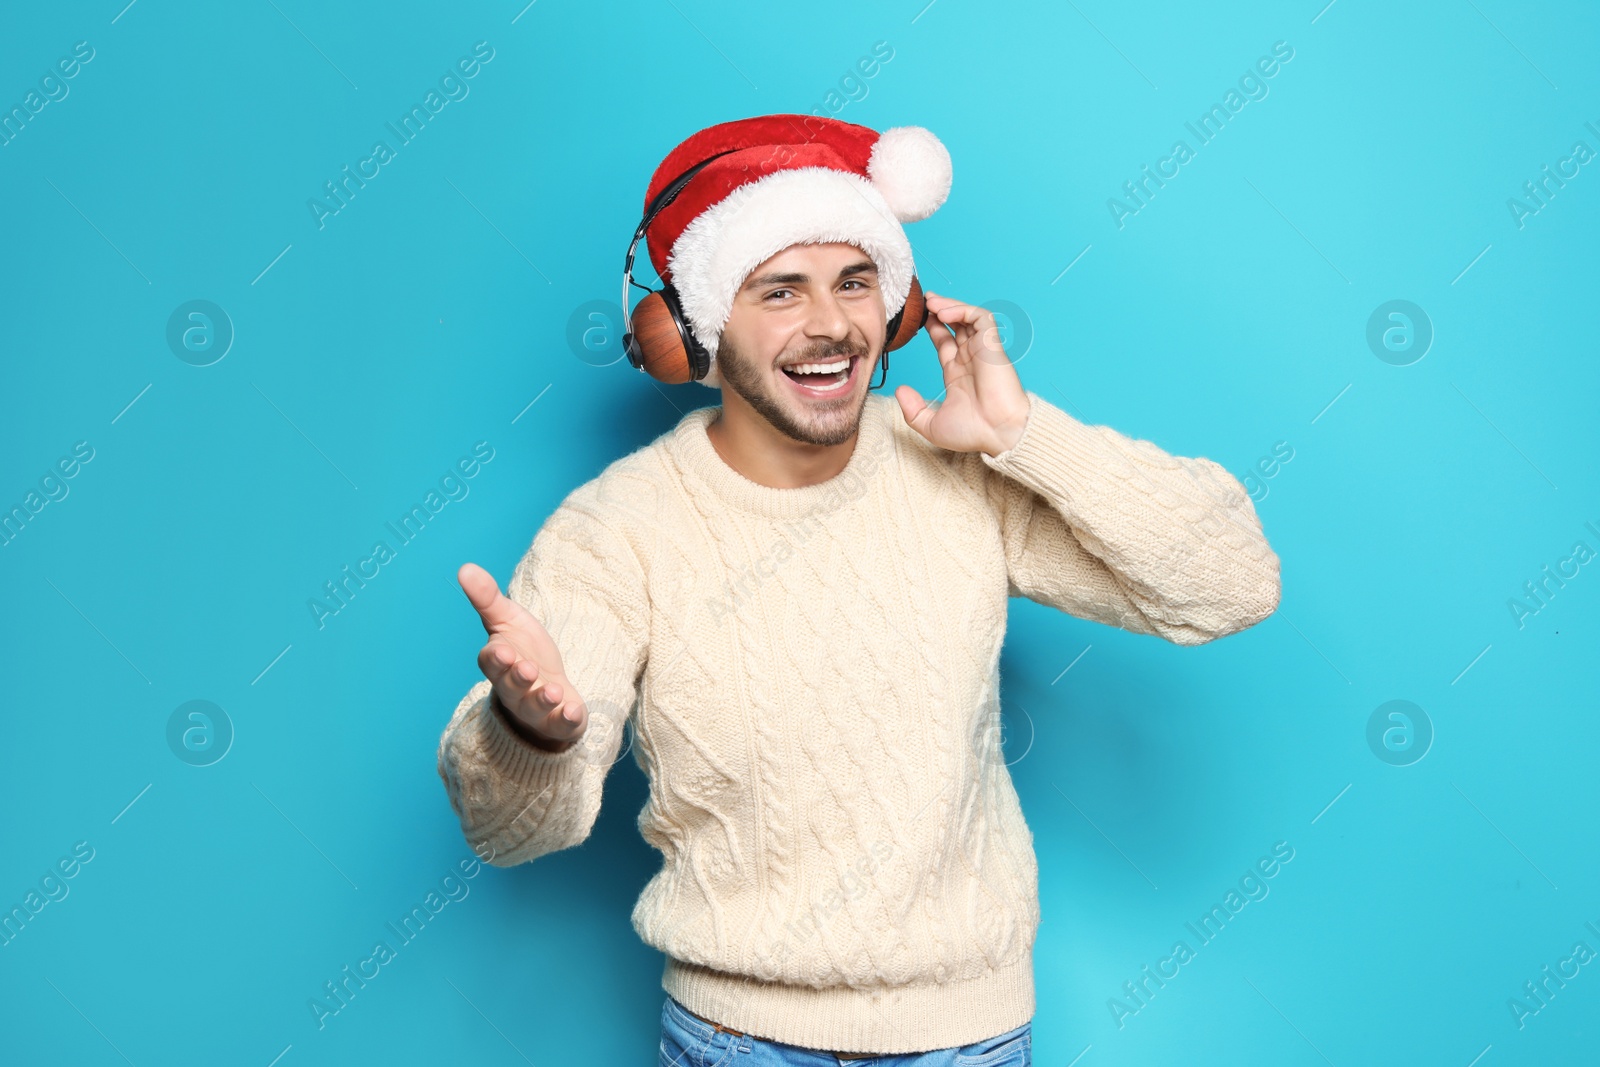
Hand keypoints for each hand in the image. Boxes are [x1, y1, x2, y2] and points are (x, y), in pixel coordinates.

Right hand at [459, 562, 585, 751]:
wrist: (550, 687)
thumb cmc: (525, 651)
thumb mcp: (508, 620)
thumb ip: (488, 598)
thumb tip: (464, 567)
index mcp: (499, 664)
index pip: (492, 662)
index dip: (497, 658)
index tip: (503, 650)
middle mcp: (514, 689)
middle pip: (511, 686)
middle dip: (517, 679)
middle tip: (526, 669)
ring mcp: (535, 708)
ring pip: (534, 708)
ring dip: (542, 700)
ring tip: (553, 691)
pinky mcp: (558, 721)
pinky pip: (561, 725)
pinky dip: (567, 719)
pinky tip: (574, 710)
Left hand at [893, 292, 1030, 456]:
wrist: (1000, 433)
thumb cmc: (973, 432)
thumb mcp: (932, 425)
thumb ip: (913, 410)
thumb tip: (899, 390)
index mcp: (958, 374)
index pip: (944, 342)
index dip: (932, 328)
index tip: (917, 318)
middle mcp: (970, 359)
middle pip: (955, 325)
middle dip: (938, 310)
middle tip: (921, 301)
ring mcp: (981, 351)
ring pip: (967, 317)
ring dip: (949, 305)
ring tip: (930, 301)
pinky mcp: (992, 346)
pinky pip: (981, 318)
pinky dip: (964, 310)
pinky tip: (945, 312)